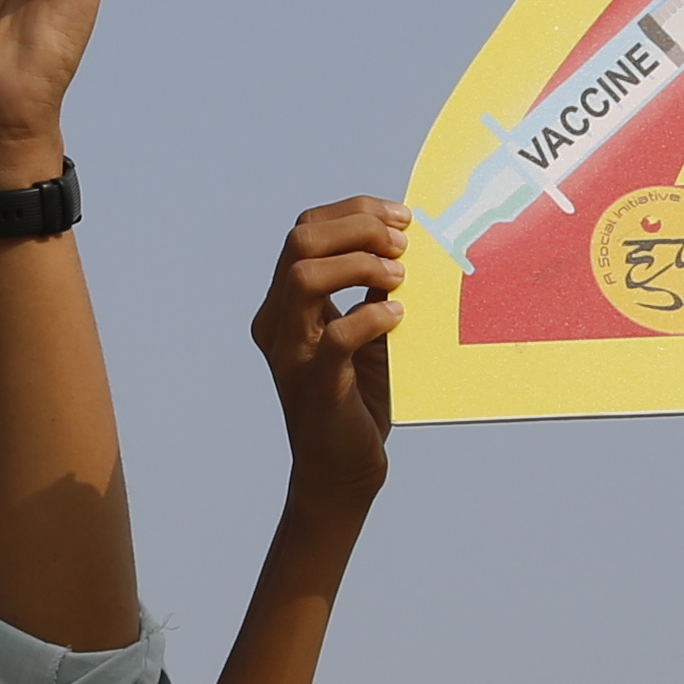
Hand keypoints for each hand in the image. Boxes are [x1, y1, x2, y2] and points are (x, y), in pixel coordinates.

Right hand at [251, 196, 407, 523]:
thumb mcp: (367, 331)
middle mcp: (277, 321)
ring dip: (359, 263)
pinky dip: (371, 317)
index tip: (400, 218)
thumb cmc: (356, 399)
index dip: (354, 212)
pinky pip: (336, 337)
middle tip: (403, 244)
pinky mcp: (316, 384)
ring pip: (304, 276)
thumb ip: (372, 290)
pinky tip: (398, 317)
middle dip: (358, 228)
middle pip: (301, 240)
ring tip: (398, 276)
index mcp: (285, 303)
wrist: (340, 471)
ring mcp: (291, 352)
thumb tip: (406, 243)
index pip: (306, 230)